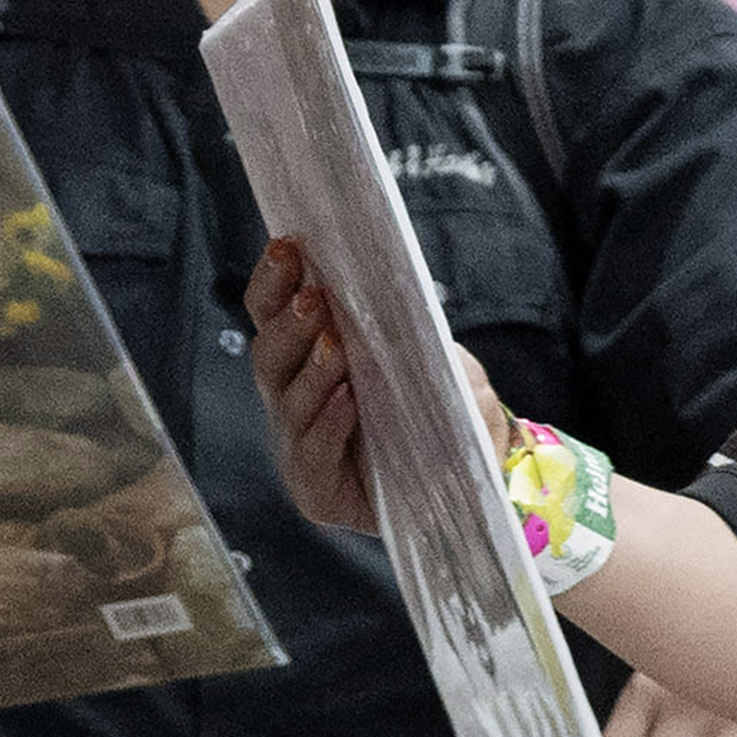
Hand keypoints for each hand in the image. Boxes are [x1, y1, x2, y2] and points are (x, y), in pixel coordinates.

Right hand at [246, 237, 497, 538]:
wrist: (468, 479)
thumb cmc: (444, 410)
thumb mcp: (445, 363)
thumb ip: (423, 337)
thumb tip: (404, 302)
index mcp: (309, 357)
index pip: (273, 314)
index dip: (274, 281)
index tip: (287, 245)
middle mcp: (293, 399)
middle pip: (269, 355)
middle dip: (288, 323)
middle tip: (313, 296)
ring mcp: (300, 445)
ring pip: (288, 402)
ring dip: (311, 369)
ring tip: (334, 343)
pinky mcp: (317, 491)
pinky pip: (312, 455)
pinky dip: (328, 425)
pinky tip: (345, 400)